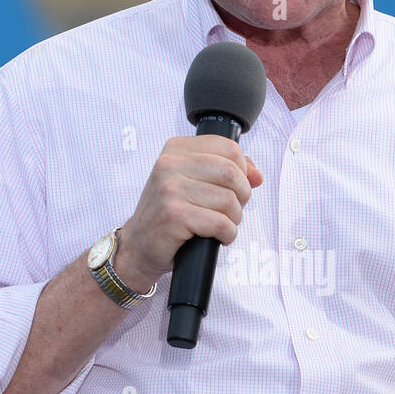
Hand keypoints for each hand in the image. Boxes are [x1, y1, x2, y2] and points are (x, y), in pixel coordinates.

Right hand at [115, 136, 263, 288]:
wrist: (138, 245)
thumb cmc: (169, 214)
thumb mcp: (192, 182)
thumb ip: (225, 171)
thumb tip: (256, 175)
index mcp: (176, 149)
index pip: (229, 148)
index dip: (242, 171)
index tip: (235, 188)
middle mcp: (169, 164)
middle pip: (231, 172)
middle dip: (242, 196)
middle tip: (232, 210)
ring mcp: (169, 189)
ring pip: (229, 200)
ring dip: (234, 219)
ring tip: (221, 225)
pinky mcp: (174, 214)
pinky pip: (220, 223)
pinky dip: (227, 234)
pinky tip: (217, 237)